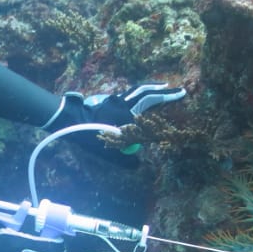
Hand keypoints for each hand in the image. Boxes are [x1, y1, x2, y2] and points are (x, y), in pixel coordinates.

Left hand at [43, 83, 184, 162]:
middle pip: (147, 91)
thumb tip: (138, 165)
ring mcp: (116, 99)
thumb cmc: (88, 135)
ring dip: (152, 88)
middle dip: (165, 90)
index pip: (153, 101)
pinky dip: (139, 93)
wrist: (69, 120)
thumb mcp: (108, 150)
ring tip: (163, 87)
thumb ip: (124, 158)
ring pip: (138, 89)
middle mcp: (124, 102)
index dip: (169, 97)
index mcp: (128, 112)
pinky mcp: (109, 100)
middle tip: (178, 89)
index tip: (183, 93)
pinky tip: (142, 95)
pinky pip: (129, 94)